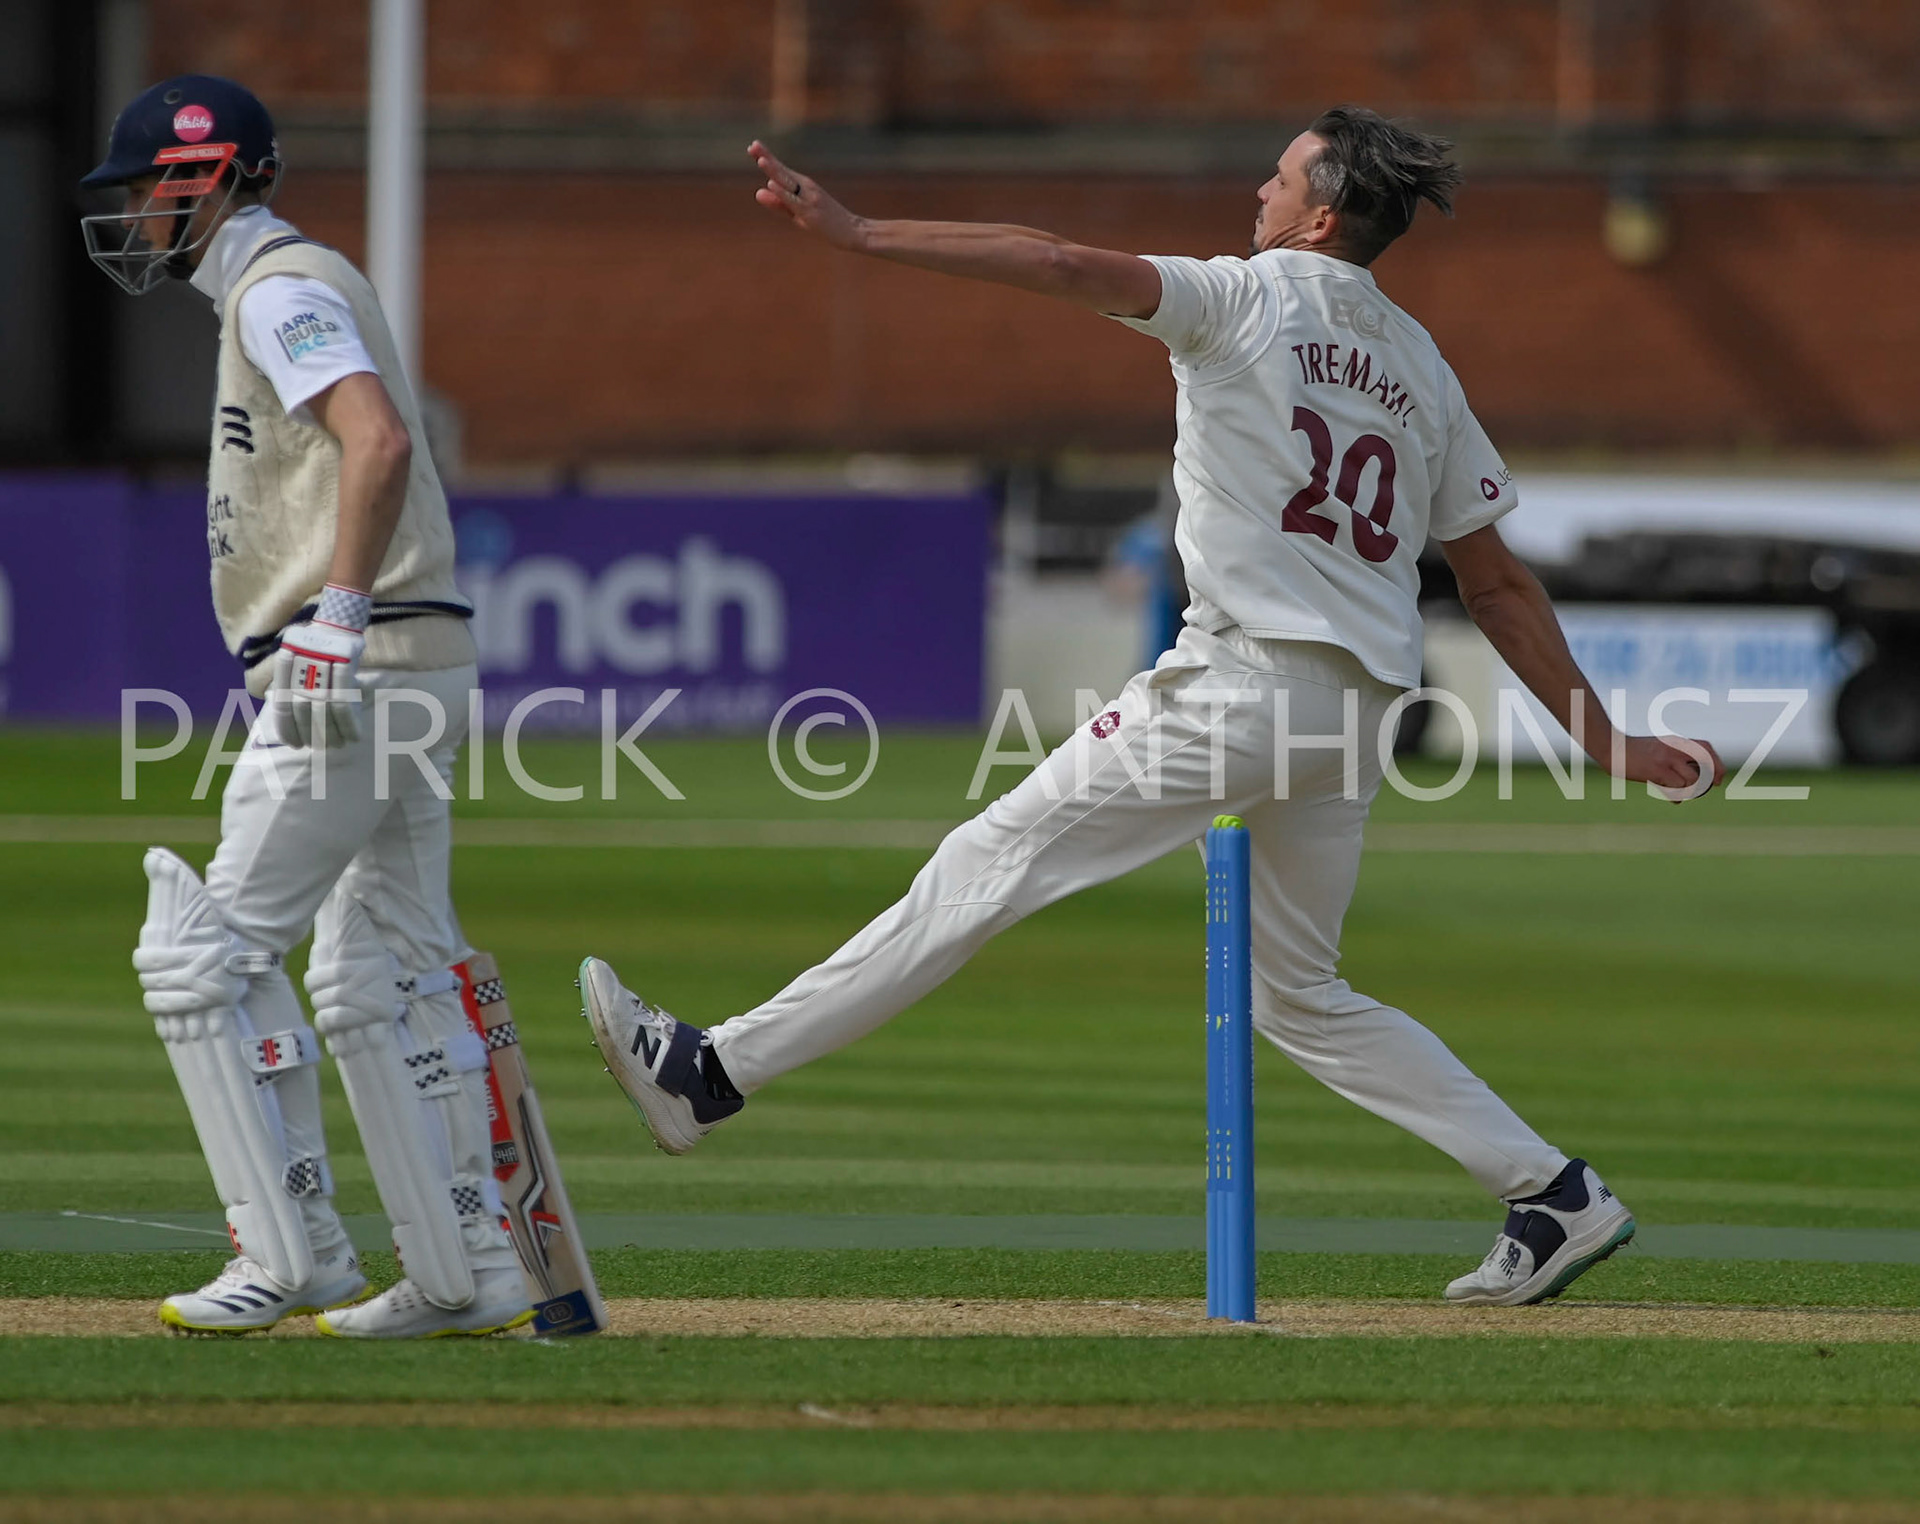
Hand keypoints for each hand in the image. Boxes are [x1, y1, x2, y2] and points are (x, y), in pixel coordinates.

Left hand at [270, 615, 364, 747]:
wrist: (338, 625)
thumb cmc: (318, 648)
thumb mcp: (294, 661)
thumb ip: (288, 686)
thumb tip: (284, 716)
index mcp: (286, 670)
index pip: (282, 708)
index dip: (289, 730)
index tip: (296, 746)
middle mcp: (301, 669)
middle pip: (304, 712)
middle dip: (315, 735)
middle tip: (323, 747)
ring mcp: (323, 667)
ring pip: (325, 711)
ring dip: (334, 733)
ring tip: (339, 745)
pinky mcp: (344, 666)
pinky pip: (346, 703)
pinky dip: (350, 723)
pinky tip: (354, 735)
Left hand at [749, 140, 863, 249]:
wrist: (853, 232)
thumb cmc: (826, 223)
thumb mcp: (798, 213)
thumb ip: (779, 204)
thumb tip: (758, 192)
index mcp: (802, 186)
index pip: (781, 169)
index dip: (766, 157)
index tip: (752, 146)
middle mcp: (806, 187)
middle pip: (783, 171)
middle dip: (767, 158)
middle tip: (753, 145)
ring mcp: (809, 198)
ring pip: (788, 183)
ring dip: (774, 170)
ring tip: (761, 160)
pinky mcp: (811, 212)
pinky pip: (794, 201)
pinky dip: (782, 192)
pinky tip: (771, 183)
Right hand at [1613, 733, 1725, 800]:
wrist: (1614, 749)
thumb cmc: (1633, 752)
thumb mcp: (1657, 748)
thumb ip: (1672, 757)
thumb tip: (1685, 775)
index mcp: (1676, 742)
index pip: (1706, 748)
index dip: (1717, 762)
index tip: (1719, 777)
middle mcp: (1675, 749)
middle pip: (1706, 762)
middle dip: (1713, 776)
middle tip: (1713, 786)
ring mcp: (1666, 760)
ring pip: (1692, 780)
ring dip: (1690, 790)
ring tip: (1683, 793)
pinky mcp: (1657, 771)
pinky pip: (1675, 789)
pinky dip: (1676, 797)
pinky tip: (1672, 798)